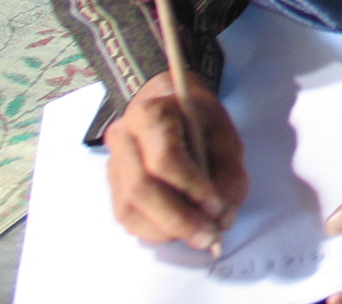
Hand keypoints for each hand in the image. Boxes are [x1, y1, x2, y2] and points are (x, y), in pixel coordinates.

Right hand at [104, 71, 248, 252]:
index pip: (164, 159)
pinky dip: (156, 231)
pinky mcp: (113, 186)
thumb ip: (229, 173)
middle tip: (209, 235)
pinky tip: (180, 230)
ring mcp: (113, 164)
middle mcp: (122, 138)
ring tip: (199, 236)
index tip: (216, 206)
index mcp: (150, 114)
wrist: (169, 105)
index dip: (191, 187)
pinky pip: (128, 218)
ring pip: (129, 209)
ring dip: (167, 231)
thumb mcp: (224, 133)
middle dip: (178, 220)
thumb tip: (222, 218)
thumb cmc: (198, 119)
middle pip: (140, 189)